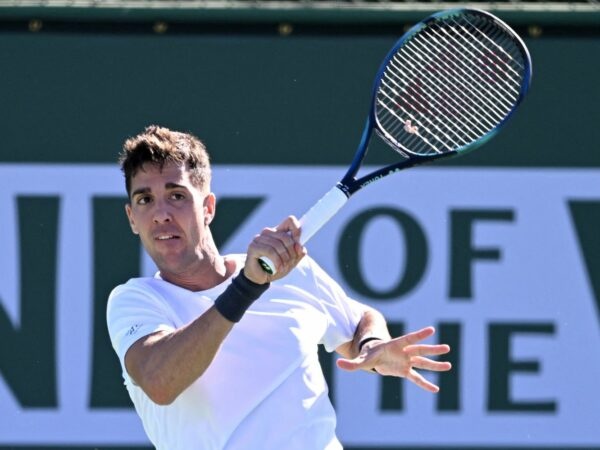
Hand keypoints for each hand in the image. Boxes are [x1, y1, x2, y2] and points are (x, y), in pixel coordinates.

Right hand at [244, 215, 306, 283]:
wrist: (260, 278)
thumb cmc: (275, 267)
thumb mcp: (290, 262)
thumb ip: (297, 254)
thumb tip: (301, 249)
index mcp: (278, 232)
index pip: (290, 221)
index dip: (297, 230)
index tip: (299, 244)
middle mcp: (267, 233)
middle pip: (285, 236)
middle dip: (291, 251)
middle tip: (291, 262)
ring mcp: (259, 238)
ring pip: (277, 244)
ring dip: (284, 258)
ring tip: (284, 267)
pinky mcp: (253, 247)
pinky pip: (269, 251)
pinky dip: (277, 261)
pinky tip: (278, 268)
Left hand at [336, 326, 451, 392]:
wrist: (374, 357)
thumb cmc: (369, 354)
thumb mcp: (361, 359)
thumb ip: (352, 363)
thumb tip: (338, 364)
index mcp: (395, 345)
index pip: (409, 338)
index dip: (420, 334)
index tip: (432, 330)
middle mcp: (404, 352)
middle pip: (420, 350)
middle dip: (432, 349)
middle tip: (447, 348)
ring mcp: (406, 362)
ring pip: (423, 363)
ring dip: (435, 365)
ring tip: (449, 365)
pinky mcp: (405, 371)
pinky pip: (417, 378)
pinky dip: (425, 384)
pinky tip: (435, 390)